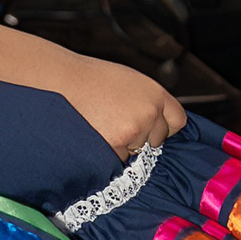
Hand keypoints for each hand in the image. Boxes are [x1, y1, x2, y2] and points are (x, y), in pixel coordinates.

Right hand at [53, 51, 187, 160]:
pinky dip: (108, 152)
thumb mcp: (128, 82)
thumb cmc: (91, 80)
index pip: (178, 120)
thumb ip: (147, 101)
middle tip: (118, 122)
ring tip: (102, 124)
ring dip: (123, 144)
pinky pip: (118, 158)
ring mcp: (134, 131)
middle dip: (142, 137)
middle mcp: (149, 112)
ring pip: (136, 150)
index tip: (154, 127)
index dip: (164, 126)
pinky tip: (96, 133)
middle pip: (157, 140)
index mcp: (155, 93)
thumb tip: (156, 122)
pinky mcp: (117, 146)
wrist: (63, 83)